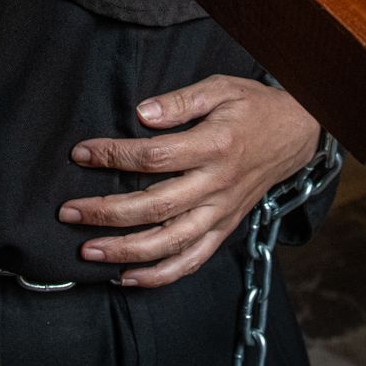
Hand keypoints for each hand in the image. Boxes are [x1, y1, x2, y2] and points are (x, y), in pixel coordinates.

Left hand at [58, 75, 321, 287]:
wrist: (296, 133)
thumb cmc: (252, 107)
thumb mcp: (220, 87)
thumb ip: (180, 100)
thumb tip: (141, 113)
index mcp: (215, 146)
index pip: (155, 157)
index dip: (114, 156)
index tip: (81, 153)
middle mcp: (218, 185)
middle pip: (156, 206)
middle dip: (107, 212)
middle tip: (69, 212)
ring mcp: (222, 212)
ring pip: (171, 242)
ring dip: (127, 251)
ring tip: (88, 252)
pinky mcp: (225, 228)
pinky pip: (193, 259)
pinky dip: (160, 275)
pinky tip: (127, 278)